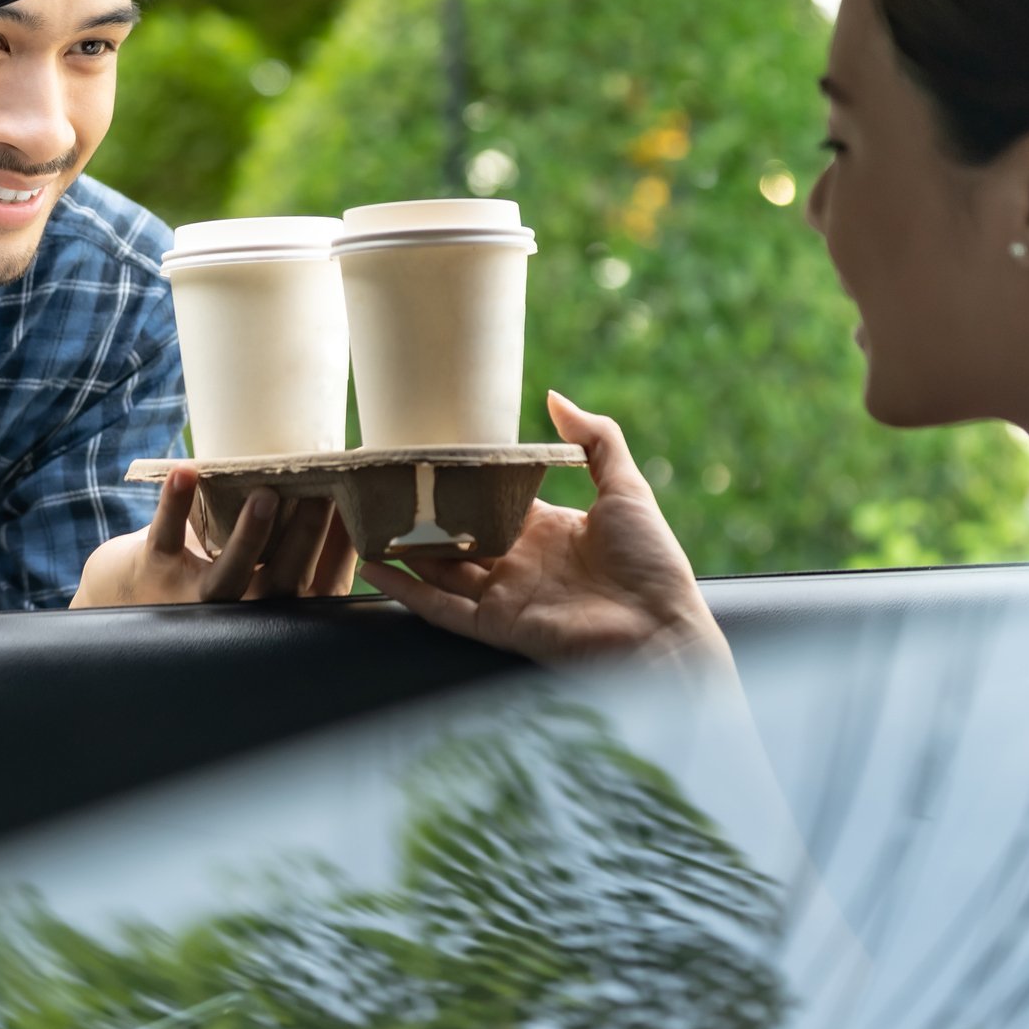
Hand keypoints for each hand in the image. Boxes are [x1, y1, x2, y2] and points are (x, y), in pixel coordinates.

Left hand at [71, 467, 357, 607]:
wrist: (141, 592)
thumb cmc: (222, 570)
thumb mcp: (266, 570)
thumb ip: (300, 541)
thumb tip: (349, 485)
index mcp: (277, 607)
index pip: (322, 583)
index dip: (343, 547)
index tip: (359, 505)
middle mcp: (243, 607)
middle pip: (283, 576)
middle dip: (304, 534)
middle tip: (324, 491)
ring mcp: (197, 591)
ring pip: (229, 570)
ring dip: (248, 533)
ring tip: (265, 495)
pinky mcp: (158, 565)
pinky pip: (168, 534)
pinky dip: (175, 502)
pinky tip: (185, 471)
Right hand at [359, 392, 727, 666]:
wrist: (662, 631)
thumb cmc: (653, 562)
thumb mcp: (626, 488)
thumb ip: (595, 441)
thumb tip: (555, 397)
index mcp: (548, 530)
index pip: (493, 502)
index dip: (463, 482)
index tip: (429, 459)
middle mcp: (520, 562)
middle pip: (459, 535)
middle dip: (424, 514)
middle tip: (386, 486)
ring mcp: (505, 596)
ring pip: (440, 569)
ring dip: (404, 549)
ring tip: (366, 521)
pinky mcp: (497, 626)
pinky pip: (441, 607)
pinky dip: (406, 590)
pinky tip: (374, 568)